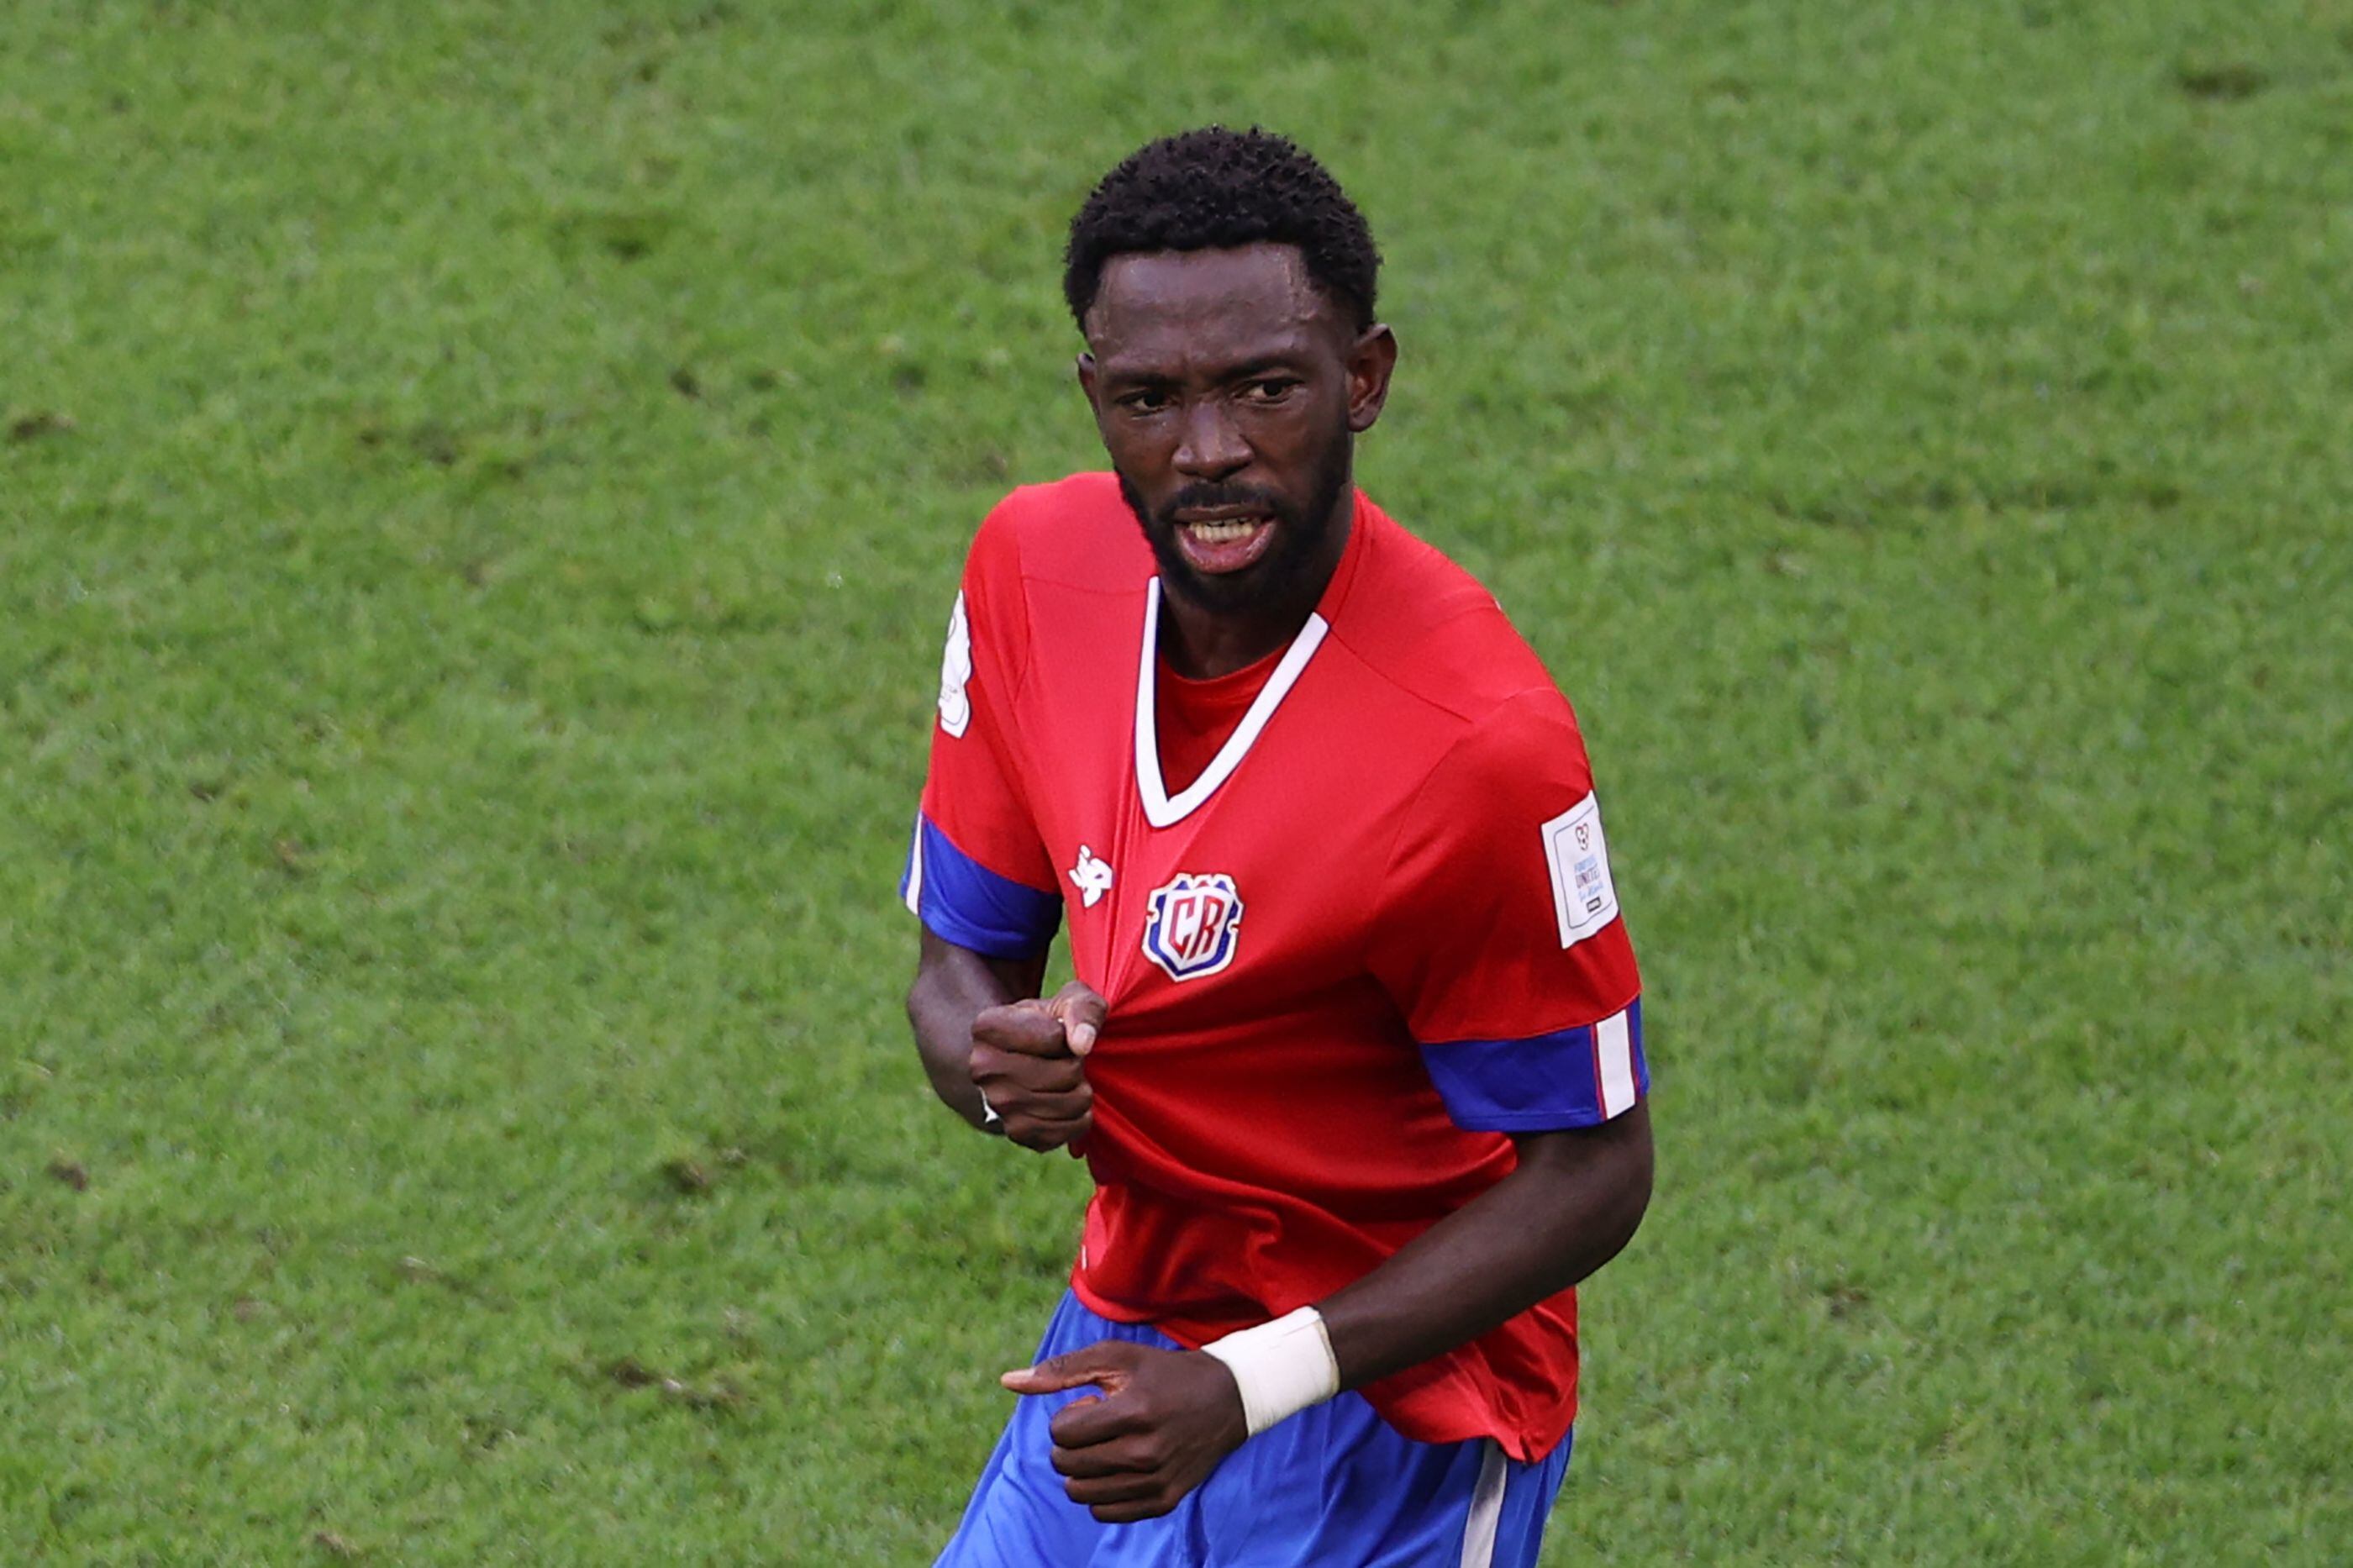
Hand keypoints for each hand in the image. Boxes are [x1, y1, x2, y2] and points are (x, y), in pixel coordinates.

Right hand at [969, 981, 1104, 1150]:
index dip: (1066, 1034)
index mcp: (987, 1028)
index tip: (1054, 1032)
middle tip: (1064, 1059)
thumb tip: (1082, 1045)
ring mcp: (998, 1105)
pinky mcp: (1017, 1132)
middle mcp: (983, 1070)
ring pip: (1070, 1103)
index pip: (1054, 1037)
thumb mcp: (1068, 1001)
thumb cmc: (1050, 1025)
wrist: (1024, 1061)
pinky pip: (1068, 1130)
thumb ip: (1082, 1010)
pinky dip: (1080, 1117)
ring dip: (1082, 1090)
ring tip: (1067, 1080)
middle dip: (1077, 1064)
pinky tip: (1069, 1102)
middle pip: (1065, 1074)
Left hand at [1001, 1340, 1248, 1522]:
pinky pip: (1104, 1512)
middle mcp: (1147, 1452)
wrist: (1226, 1400)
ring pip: (1080, 1493)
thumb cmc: (1161, 1373)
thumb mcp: (1115, 1357)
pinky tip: (1119, 1468)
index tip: (1092, 1407)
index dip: (1068, 1417)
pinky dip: (1100, 1492)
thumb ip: (1060, 1369)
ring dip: (1081, 1470)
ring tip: (1108, 1447)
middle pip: (1067, 1464)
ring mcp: (1156, 1481)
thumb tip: (1007, 1381)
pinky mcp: (1164, 1501)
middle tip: (1099, 1427)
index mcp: (1134, 1411)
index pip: (1062, 1432)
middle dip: (1070, 1444)